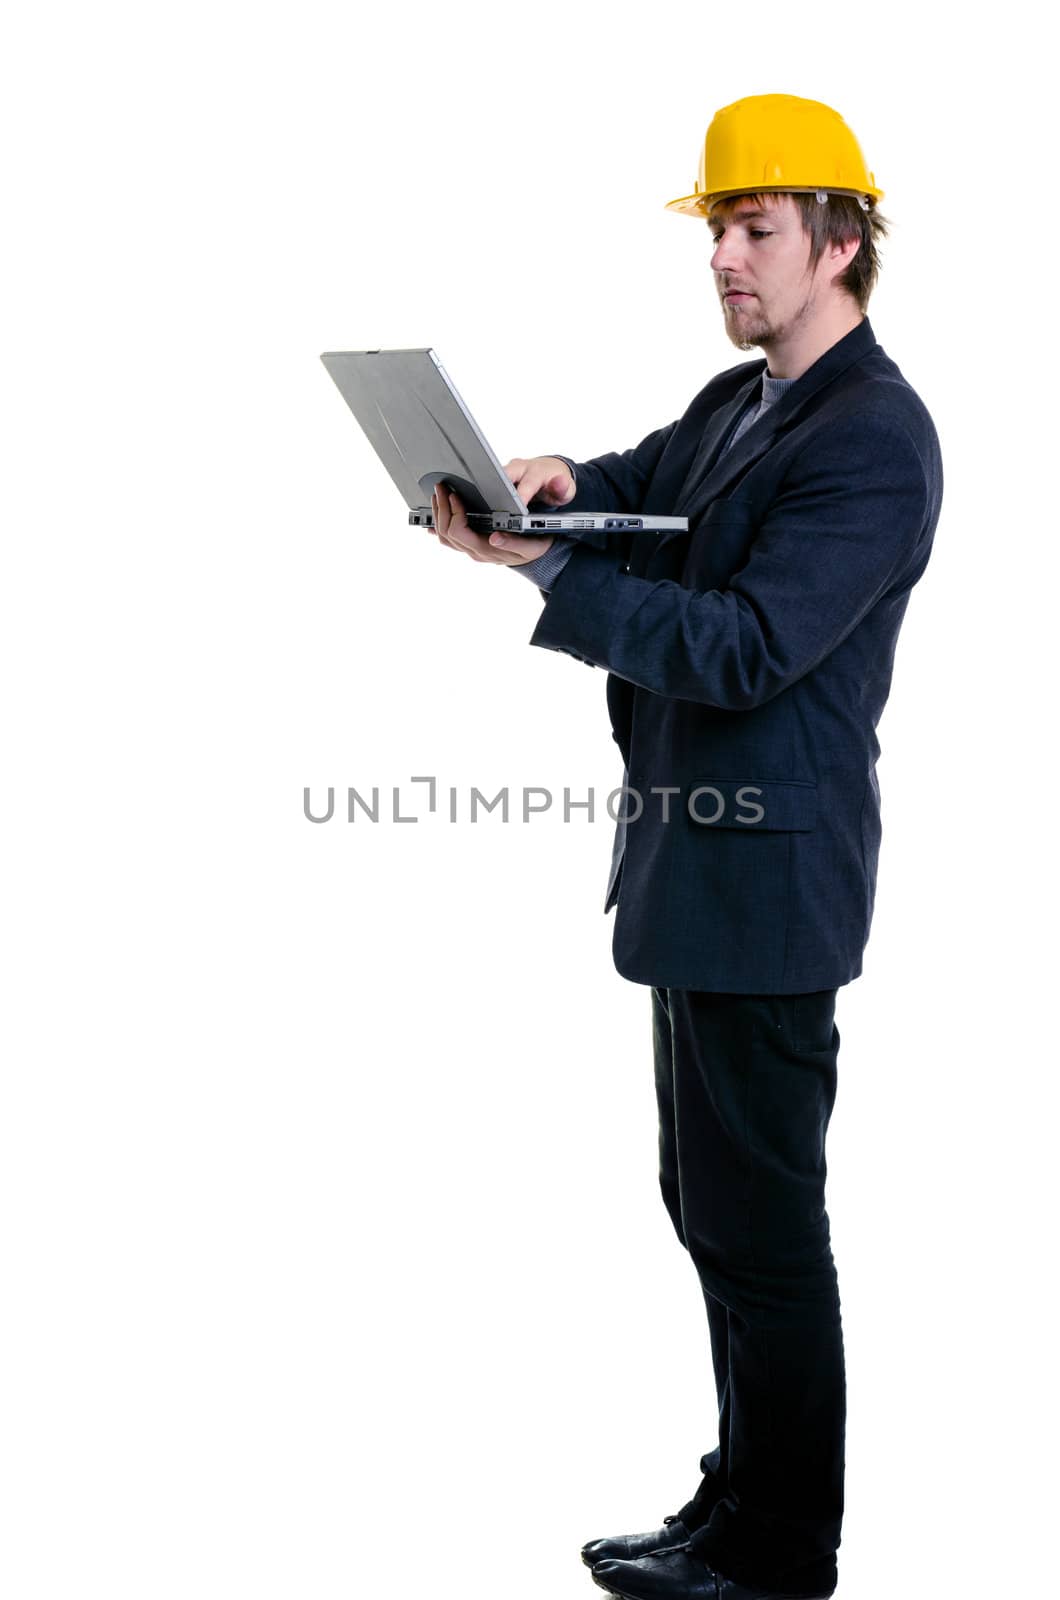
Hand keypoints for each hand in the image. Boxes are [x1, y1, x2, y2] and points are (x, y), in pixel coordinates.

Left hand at [430, 485, 552, 562]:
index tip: (455, 496)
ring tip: (438, 495)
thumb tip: (495, 538)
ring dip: (438, 514)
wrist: (537, 554)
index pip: (459, 533)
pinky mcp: (470, 544)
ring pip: (444, 536)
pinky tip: (433, 517)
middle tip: (441, 488)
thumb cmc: (535, 545)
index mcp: (486, 549)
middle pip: (446, 533)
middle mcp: (475, 551)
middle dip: (442, 508)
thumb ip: (513, 542)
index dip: (454, 513)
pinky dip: (438, 525)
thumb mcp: (531, 544)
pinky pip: (449, 538)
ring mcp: (471, 549)